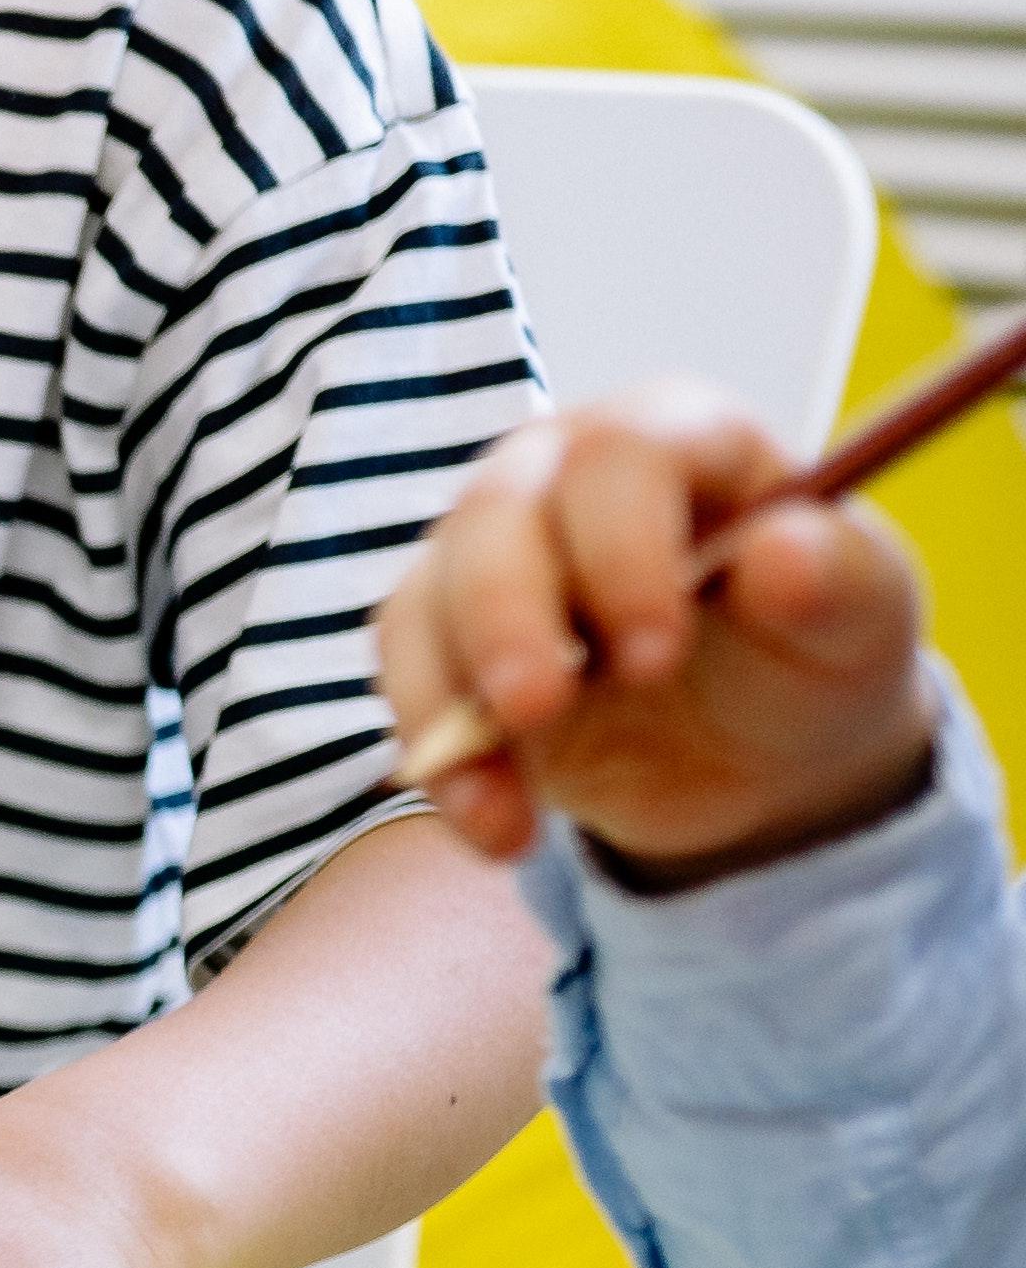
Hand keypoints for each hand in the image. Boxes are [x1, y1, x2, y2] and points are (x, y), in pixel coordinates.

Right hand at [382, 390, 944, 884]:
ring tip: (510, 812)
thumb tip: (780, 552)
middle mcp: (563, 477)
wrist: (756, 746)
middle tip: (538, 712)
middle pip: (494, 514)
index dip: (622, 547)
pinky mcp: (443, 638)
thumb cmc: (813, 651)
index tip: (655, 653)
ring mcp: (490, 554)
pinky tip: (497, 826)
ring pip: (426, 598)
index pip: (620, 457)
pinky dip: (439, 763)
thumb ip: (836, 578)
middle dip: (504, 619)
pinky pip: (405, 683)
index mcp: (678, 441)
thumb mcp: (862, 619)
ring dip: (449, 704)